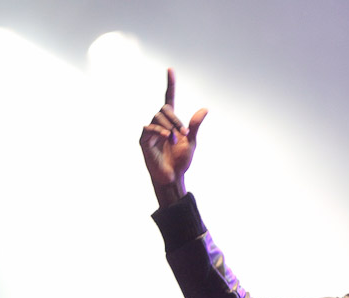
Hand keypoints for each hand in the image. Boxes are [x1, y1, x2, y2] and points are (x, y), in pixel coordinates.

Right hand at [139, 68, 207, 206]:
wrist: (173, 177)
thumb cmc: (181, 161)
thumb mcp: (191, 141)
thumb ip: (195, 125)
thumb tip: (205, 109)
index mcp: (171, 122)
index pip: (169, 98)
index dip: (170, 84)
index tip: (170, 70)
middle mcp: (159, 123)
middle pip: (164, 110)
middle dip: (176, 120)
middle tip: (185, 133)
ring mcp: (150, 131)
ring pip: (158, 118)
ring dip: (170, 127)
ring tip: (176, 139)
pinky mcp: (144, 141)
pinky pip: (148, 129)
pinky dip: (159, 132)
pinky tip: (167, 138)